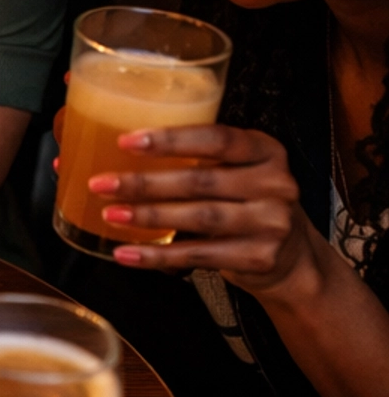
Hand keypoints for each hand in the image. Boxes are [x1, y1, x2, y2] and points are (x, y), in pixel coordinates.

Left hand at [89, 122, 318, 293]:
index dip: (170, 140)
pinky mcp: (259, 258)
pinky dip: (158, 255)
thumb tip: (118, 149)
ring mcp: (271, 223)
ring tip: (111, 215)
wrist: (293, 257)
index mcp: (265, 150)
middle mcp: (274, 183)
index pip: (217, 138)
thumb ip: (197, 158)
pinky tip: (128, 253)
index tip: (127, 142)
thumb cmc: (249, 203)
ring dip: (149, 217)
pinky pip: (199, 256)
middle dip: (145, 183)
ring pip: (198, 218)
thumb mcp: (238, 170)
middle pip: (201, 181)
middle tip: (103, 184)